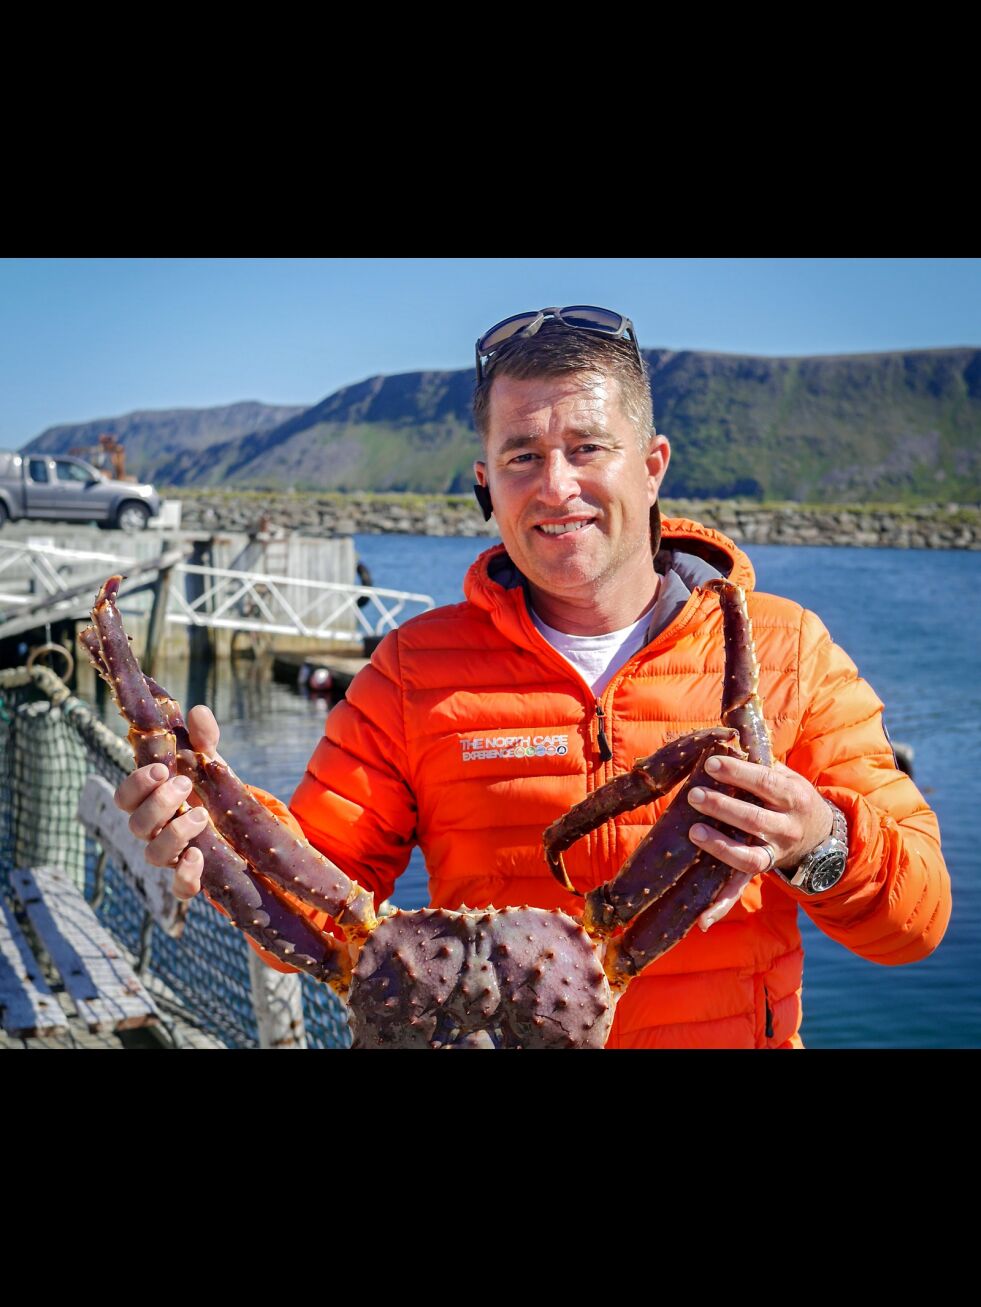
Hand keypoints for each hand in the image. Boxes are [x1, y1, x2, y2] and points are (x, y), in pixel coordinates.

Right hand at [113, 705, 221, 900]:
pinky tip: (199, 856)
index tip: (161, 770)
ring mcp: (171, 855)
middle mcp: (154, 830)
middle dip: (158, 804)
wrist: (239, 824)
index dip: (136, 785)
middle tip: (184, 784)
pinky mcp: (191, 876)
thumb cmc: (210, 788)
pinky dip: (185, 876)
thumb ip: (203, 739)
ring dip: (174, 834)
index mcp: (151, 800)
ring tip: (201, 815)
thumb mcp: (209, 762)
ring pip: (154, 854)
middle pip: (136, 824)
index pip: (125, 797)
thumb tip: (198, 711)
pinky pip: (179, 888)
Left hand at [686, 755, 833, 930]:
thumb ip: (760, 760)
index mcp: (793, 797)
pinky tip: (701, 919)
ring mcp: (774, 854)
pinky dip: (720, 906)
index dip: (738, 773)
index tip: (712, 763)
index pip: (764, 783)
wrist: (822, 836)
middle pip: (755, 819)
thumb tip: (727, 734)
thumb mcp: (786, 775)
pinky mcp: (762, 872)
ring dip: (721, 847)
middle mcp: (786, 828)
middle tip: (696, 795)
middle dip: (724, 807)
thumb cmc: (791, 796)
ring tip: (694, 832)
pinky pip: (741, 890)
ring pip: (748, 856)